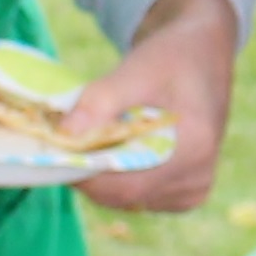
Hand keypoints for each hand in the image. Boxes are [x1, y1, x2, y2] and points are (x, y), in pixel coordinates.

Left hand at [71, 0, 240, 214]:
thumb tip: (65, 133)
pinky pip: (138, 195)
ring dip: (101, 175)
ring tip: (88, 141)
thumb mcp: (137, 70)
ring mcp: (192, 190)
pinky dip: (116, 177)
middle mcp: (197, 178)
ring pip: (128, 199)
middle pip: (125, 195)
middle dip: (89, 174)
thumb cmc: (171, 58)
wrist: (201, 56)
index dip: (86, 176)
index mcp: (195, 149)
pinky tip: (111, 149)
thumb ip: (101, 100)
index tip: (54, 154)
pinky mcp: (184, 192)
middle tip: (62, 144)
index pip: (129, 185)